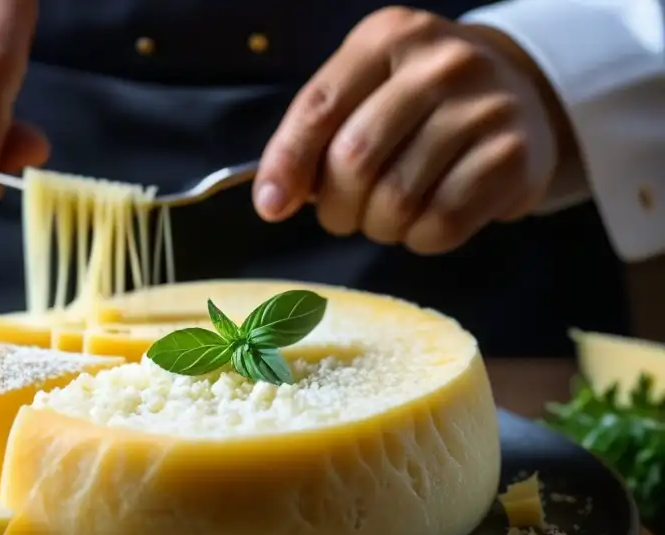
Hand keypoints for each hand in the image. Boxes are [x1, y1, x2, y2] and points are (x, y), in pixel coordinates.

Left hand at [254, 7, 575, 253]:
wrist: (519, 97)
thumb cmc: (421, 104)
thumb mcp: (366, 92)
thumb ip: (316, 135)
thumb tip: (274, 200)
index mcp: (389, 38)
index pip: (320, 108)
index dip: (287, 164)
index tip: (271, 206)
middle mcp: (441, 65)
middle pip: (354, 160)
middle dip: (336, 205)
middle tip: (343, 214)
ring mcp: (484, 109)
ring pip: (395, 200)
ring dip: (378, 226)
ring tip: (388, 213)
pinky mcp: (512, 159)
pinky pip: (440, 225)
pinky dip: (418, 239)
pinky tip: (425, 221)